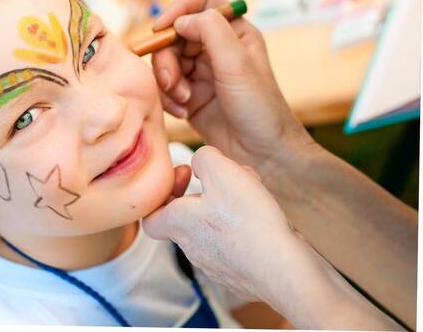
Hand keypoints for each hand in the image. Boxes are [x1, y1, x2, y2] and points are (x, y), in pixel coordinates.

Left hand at [144, 146, 301, 303]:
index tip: (186, 175)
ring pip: (213, 228)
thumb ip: (204, 158)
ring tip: (251, 189)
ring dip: (227, 205)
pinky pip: (234, 244)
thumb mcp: (222, 171)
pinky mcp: (240, 274)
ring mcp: (216, 265)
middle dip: (203, 192)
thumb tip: (200, 161)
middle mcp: (192, 248)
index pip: (149, 217)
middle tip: (222, 178)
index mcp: (179, 224)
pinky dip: (244, 226)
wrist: (284, 270)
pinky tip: (264, 215)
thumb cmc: (249, 221)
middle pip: (186, 217)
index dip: (161, 194)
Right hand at [151, 0, 315, 181]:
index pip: (200, 2)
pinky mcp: (189, 95)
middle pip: (175, 34)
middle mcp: (216, 48)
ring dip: (168, 80)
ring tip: (182, 100)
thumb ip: (211, 32)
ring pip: (166, 60)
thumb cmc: (259, 109)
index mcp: (234, 32)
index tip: (161, 29)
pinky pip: (165, 85)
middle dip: (168, 58)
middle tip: (171, 82)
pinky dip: (168, 98)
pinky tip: (183, 112)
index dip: (178, 9)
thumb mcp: (237, 64)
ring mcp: (201, 72)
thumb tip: (180, 19)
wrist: (261, 156)